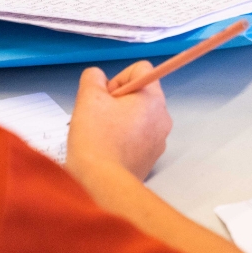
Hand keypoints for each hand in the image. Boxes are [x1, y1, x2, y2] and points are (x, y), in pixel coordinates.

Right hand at [67, 62, 172, 180]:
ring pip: (138, 117)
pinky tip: (107, 148)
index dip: (118, 78)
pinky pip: (138, 137)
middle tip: (98, 115)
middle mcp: (163, 117)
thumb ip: (93, 78)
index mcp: (153, 99)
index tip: (105, 96)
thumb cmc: (96, 139)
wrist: (103, 182)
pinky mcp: (151, 158)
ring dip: (119, 119)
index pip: (141, 69)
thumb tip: (98, 77)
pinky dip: (123, 138)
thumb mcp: (88, 98)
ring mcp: (159, 140)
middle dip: (118, 100)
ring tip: (100, 133)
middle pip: (140, 94)